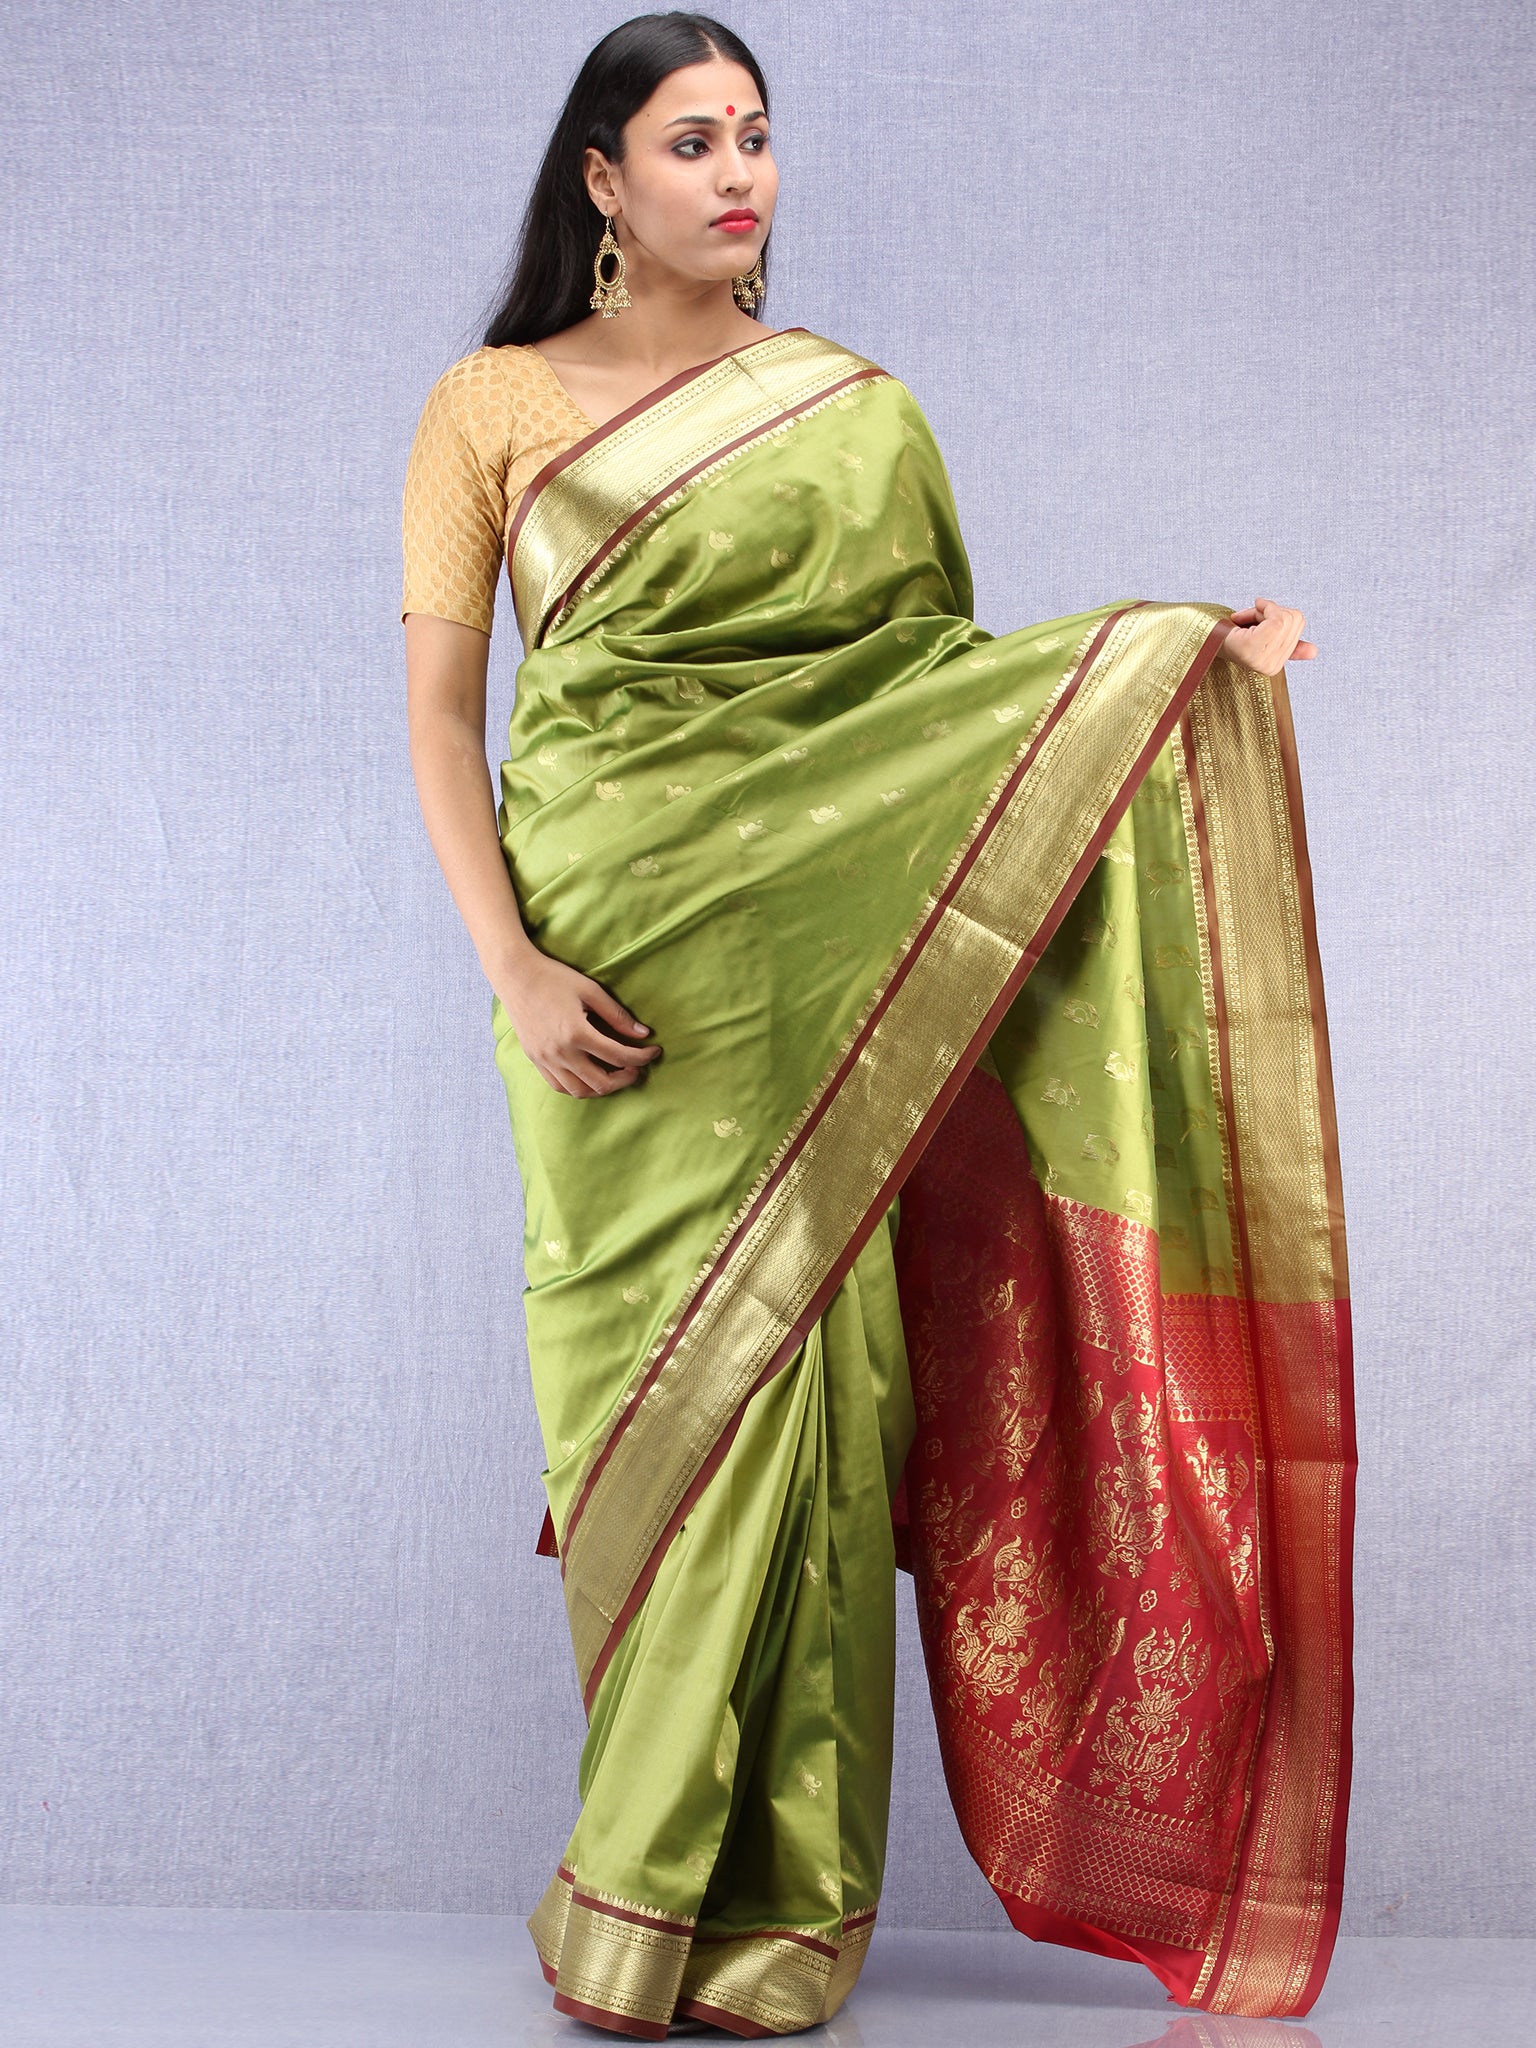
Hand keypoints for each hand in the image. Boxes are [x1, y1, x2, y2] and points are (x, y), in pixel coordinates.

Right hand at [496, 945, 660, 1097]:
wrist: (515, 975)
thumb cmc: (554, 978)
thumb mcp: (591, 991)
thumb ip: (617, 1015)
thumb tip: (643, 1034)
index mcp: (577, 1033)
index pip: (619, 1056)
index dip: (642, 1057)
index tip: (654, 1051)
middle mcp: (560, 1052)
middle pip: (602, 1082)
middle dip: (626, 1078)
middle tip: (637, 1067)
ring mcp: (545, 1059)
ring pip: (580, 1091)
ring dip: (603, 1087)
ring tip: (615, 1074)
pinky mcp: (535, 1060)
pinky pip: (560, 1086)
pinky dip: (579, 1087)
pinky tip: (590, 1075)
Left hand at [1218, 598, 1317, 676]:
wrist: (1197, 638)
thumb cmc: (1224, 634)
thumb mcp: (1258, 635)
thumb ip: (1284, 643)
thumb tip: (1314, 651)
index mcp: (1274, 666)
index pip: (1298, 622)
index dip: (1277, 612)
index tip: (1255, 619)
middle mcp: (1271, 667)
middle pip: (1294, 617)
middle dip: (1271, 610)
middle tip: (1247, 619)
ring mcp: (1262, 660)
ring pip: (1285, 616)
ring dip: (1262, 610)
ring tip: (1241, 621)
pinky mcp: (1253, 649)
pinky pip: (1277, 619)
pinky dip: (1260, 608)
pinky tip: (1239, 617)